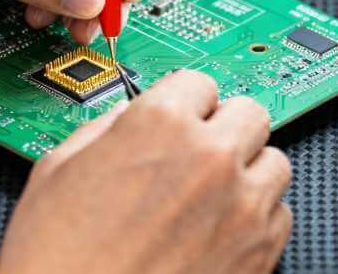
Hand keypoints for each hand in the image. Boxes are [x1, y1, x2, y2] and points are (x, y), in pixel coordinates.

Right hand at [0, 71, 293, 273]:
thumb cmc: (56, 262)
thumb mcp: (58, 169)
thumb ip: (106, 128)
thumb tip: (129, 118)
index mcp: (160, 123)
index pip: (199, 81)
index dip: (183, 101)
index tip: (180, 115)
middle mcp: (210, 157)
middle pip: (249, 112)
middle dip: (224, 127)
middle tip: (199, 150)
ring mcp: (242, 207)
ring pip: (274, 161)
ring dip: (247, 171)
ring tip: (211, 194)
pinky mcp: (260, 254)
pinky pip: (281, 215)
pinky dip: (257, 218)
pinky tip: (220, 231)